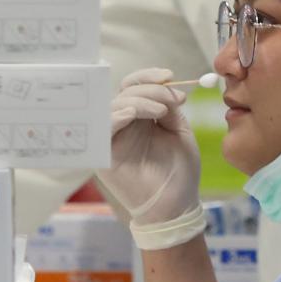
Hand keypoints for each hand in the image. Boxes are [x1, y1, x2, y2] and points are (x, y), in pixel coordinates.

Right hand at [96, 68, 204, 248]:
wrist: (176, 205)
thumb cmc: (178, 172)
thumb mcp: (178, 131)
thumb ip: (168, 107)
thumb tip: (164, 86)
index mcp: (140, 118)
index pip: (134, 87)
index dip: (148, 77)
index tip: (169, 76)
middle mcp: (124, 125)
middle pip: (124, 93)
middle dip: (149, 89)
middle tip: (172, 100)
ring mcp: (112, 139)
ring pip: (114, 106)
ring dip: (138, 101)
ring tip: (160, 112)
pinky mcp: (103, 154)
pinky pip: (102, 128)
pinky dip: (116, 117)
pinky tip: (132, 116)